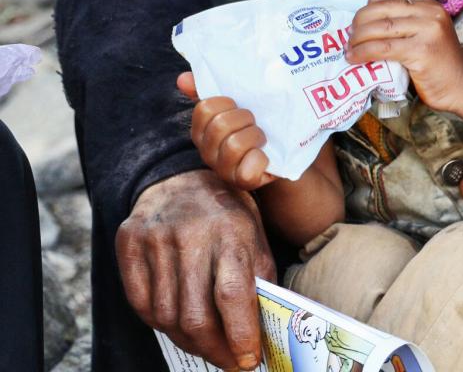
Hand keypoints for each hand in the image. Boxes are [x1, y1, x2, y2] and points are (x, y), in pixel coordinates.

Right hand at [116, 168, 275, 369]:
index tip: (249, 361)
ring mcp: (156, 238)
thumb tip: (266, 327)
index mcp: (230, 229)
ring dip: (191, 342)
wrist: (180, 175)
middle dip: (216, 350)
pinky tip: (180, 324)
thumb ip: (259, 274)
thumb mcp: (254, 231)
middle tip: (231, 362)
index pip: (233, 294)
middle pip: (196, 315)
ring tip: (209, 345)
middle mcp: (191, 234)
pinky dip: (162, 324)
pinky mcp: (129, 243)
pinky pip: (142, 305)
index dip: (241, 335)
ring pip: (167, 316)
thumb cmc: (226, 210)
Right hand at [181, 71, 276, 189]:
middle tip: (254, 122)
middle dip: (244, 118)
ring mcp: (223, 169)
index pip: (205, 108)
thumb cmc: (251, 124)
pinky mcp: (242, 182)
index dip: (227, 103)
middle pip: (220, 125)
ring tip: (262, 138)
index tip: (239, 105)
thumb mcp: (233, 105)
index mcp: (202, 130)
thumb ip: (208, 89)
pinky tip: (265, 156)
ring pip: (234, 145)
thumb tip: (182, 78)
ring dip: (255, 135)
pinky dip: (261, 160)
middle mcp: (207, 151)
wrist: (281, 152)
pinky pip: (248, 170)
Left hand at [345, 0, 462, 110]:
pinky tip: (354, 58)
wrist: (462, 87)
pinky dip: (363, 52)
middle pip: (383, 9)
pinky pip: (383, 48)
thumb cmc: (439, 64)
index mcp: (431, 5)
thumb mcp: (428, 33)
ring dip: (357, 38)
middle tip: (349, 36)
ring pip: (380, 27)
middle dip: (359, 21)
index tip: (361, 17)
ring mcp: (427, 31)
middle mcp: (430, 13)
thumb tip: (367, 22)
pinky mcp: (421, 51)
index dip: (372, 2)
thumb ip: (407, 23)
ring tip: (349, 48)